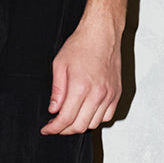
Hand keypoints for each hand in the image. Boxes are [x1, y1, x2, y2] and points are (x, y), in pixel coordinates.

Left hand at [40, 16, 122, 134]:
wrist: (102, 33)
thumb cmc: (81, 44)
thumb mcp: (60, 63)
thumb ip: (57, 90)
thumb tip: (53, 110)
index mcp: (81, 86)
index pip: (66, 118)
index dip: (54, 128)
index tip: (47, 129)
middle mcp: (97, 93)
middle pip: (80, 126)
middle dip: (65, 130)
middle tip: (56, 125)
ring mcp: (109, 95)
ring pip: (94, 124)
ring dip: (80, 125)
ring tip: (70, 117)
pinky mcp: (116, 93)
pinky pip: (107, 116)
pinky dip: (96, 119)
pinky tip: (87, 112)